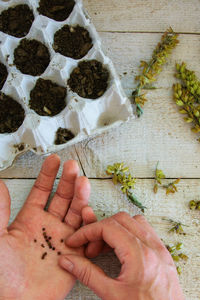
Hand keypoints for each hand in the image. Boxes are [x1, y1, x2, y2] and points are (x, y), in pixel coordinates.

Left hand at [0, 154, 95, 299]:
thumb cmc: (1, 273)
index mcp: (30, 219)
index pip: (42, 191)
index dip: (48, 175)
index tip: (54, 159)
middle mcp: (49, 226)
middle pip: (63, 198)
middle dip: (68, 181)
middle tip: (73, 166)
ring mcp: (63, 239)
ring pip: (76, 213)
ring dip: (81, 197)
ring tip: (83, 182)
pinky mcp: (74, 254)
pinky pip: (86, 236)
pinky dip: (89, 225)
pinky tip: (88, 213)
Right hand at [59, 212, 184, 299]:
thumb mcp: (111, 295)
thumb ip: (87, 274)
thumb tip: (67, 261)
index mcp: (138, 255)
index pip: (108, 227)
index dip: (87, 232)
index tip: (75, 241)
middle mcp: (151, 246)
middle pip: (120, 220)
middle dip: (100, 230)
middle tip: (90, 249)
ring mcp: (160, 248)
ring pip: (134, 221)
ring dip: (115, 229)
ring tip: (104, 249)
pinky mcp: (163, 253)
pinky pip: (145, 230)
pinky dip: (129, 233)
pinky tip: (121, 249)